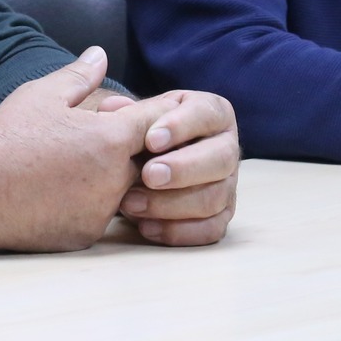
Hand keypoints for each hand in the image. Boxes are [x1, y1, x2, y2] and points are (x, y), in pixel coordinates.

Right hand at [0, 47, 162, 249]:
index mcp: (112, 139)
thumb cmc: (7, 136)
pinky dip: (88, 205)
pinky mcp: (85, 236)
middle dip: (132, 148)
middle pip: (147, 160)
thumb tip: (100, 54)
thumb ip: (80, 75)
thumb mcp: (43, 94)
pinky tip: (60, 193)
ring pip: (124, 191)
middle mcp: (116, 178)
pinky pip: (99, 217)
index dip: (151, 114)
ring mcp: (102, 212)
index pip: (156, 121)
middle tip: (99, 138)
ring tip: (75, 165)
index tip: (140, 113)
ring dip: (111, 178)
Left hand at [100, 86, 238, 245]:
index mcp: (213, 113)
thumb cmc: (143, 135)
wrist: (144, 164)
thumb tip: (112, 109)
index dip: (181, 127)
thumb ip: (126, 112)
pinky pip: (211, 230)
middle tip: (148, 175)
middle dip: (183, 169)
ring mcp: (228, 184)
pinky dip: (178, 231)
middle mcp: (228, 147)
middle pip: (222, 159)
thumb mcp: (136, 116)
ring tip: (131, 204)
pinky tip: (145, 227)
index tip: (151, 140)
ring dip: (172, 205)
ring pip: (215, 198)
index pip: (207, 114)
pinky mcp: (221, 216)